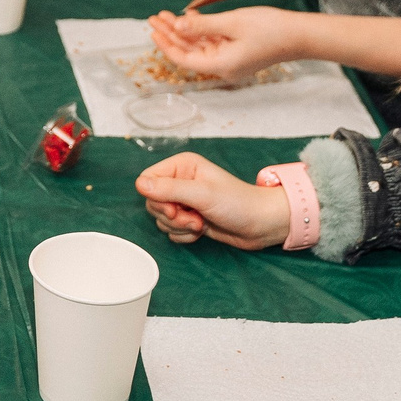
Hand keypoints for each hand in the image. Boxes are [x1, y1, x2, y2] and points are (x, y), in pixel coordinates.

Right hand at [134, 152, 289, 249]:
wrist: (261, 225)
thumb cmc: (238, 202)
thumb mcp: (202, 194)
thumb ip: (169, 189)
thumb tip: (139, 185)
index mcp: (182, 166)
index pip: (148, 180)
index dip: (156, 198)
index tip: (175, 209)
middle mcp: (180, 181)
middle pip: (152, 202)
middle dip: (171, 216)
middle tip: (193, 219)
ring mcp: (185, 201)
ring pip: (161, 218)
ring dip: (179, 227)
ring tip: (200, 224)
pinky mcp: (189, 218)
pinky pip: (171, 230)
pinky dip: (184, 235)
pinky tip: (202, 231)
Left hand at [146, 5, 313, 77]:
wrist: (301, 35)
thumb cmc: (270, 28)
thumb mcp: (233, 22)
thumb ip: (203, 25)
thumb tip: (177, 26)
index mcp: (221, 65)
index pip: (183, 58)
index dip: (165, 43)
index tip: (152, 28)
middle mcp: (224, 67)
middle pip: (189, 52)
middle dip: (170, 34)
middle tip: (154, 17)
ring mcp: (231, 61)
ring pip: (199, 46)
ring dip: (184, 31)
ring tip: (166, 15)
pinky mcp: (238, 53)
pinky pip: (213, 43)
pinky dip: (200, 31)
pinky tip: (189, 17)